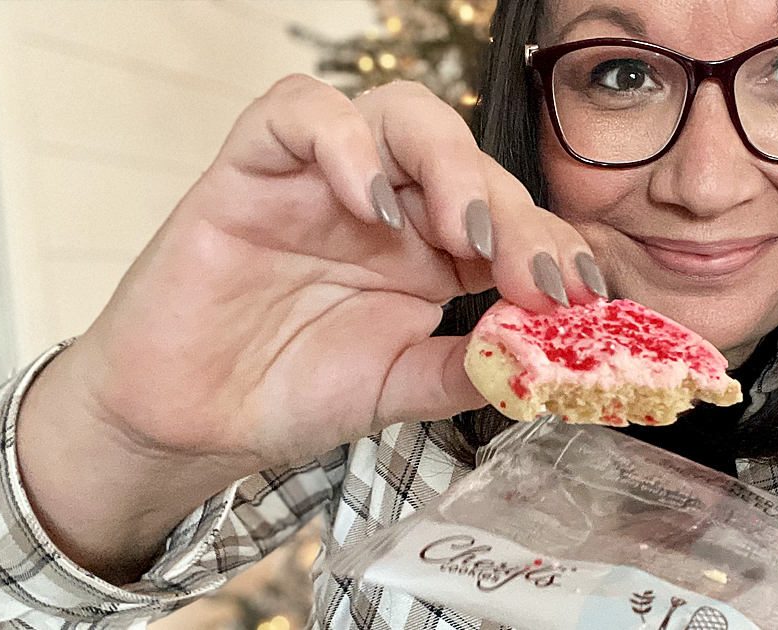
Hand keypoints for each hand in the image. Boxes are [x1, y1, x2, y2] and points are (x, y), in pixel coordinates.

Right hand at [31, 75, 600, 480]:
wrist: (191, 419)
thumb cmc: (291, 391)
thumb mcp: (399, 388)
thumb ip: (466, 369)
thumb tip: (542, 360)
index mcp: (433, 251)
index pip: (511, 218)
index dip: (555, 246)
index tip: (587, 296)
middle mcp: (389, 204)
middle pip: (470, 162)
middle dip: (515, 214)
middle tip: (533, 278)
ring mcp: (325, 180)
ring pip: (401, 114)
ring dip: (448, 164)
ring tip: (464, 234)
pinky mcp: (253, 168)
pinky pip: (298, 113)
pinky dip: (344, 144)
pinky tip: (371, 205)